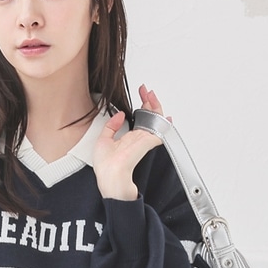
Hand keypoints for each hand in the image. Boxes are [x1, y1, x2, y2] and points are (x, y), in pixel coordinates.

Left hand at [92, 84, 169, 200]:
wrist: (109, 177)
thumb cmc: (106, 167)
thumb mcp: (103, 140)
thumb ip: (111, 126)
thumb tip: (120, 115)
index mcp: (130, 139)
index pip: (140, 119)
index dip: (142, 104)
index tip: (140, 92)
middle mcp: (139, 139)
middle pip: (150, 117)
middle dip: (150, 101)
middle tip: (146, 90)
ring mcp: (144, 141)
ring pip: (156, 120)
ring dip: (155, 106)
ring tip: (151, 94)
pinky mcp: (148, 143)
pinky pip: (161, 130)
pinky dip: (164, 122)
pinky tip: (164, 114)